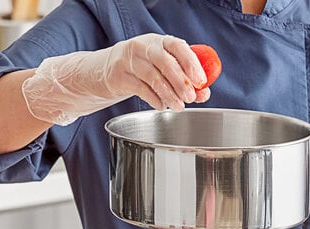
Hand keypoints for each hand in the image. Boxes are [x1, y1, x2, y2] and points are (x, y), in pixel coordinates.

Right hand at [22, 34, 210, 125]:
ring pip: (153, 77)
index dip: (192, 63)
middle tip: (191, 97)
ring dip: (169, 94)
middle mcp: (144, 46)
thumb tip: (204, 93)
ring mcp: (129, 60)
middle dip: (181, 82)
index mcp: (159, 41)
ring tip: (179, 107)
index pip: (178, 46)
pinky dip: (154, 100)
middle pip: (166, 62)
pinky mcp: (119, 76)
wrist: (105, 72)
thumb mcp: (161, 68)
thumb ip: (183, 79)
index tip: (201, 81)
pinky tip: (161, 106)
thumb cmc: (140, 70)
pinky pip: (140, 89)